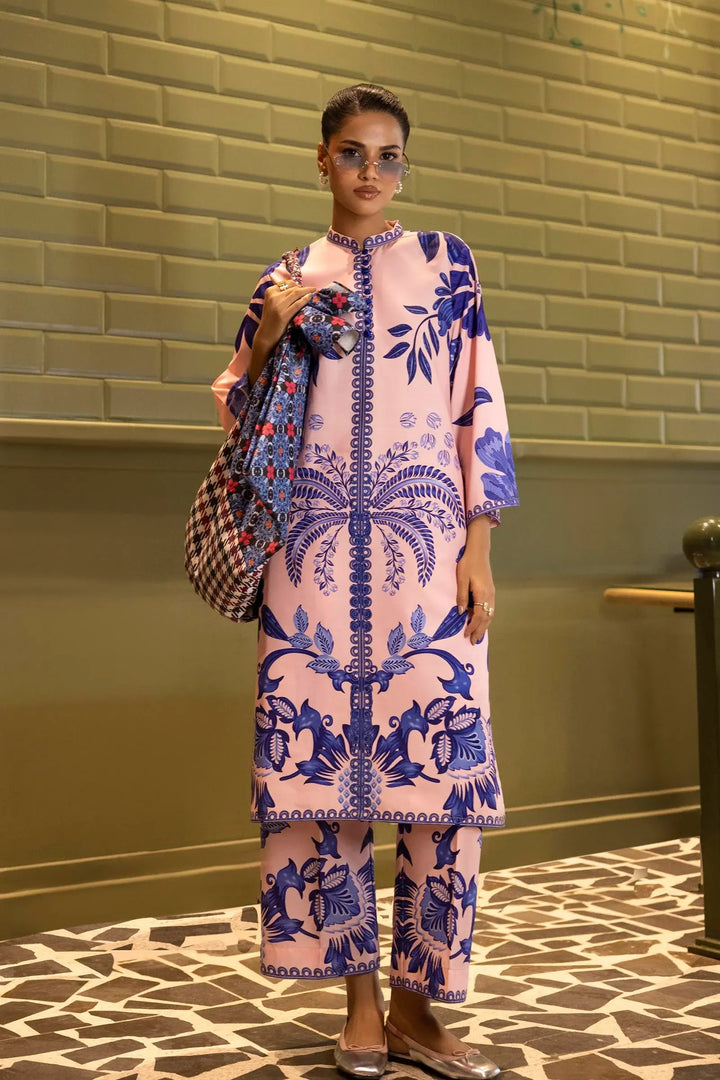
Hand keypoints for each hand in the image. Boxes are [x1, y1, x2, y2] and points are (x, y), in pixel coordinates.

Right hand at [257, 280, 316, 352]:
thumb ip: (280, 295)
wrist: (266, 335)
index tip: (302, 287)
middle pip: (292, 288)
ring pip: (296, 293)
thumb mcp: (272, 304)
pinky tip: (310, 297)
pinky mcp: (284, 314)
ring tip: (314, 291)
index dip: (296, 284)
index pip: (286, 283)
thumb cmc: (271, 320)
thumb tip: (296, 288)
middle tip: (312, 289)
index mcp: (269, 292)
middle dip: (303, 288)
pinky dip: (305, 299)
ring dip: (307, 291)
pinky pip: (298, 303)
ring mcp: (278, 305)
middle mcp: (273, 297)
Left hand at [456, 516, 494, 644]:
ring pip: (490, 614)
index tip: (466, 635)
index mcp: (483, 594)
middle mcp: (490, 595)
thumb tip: (461, 613)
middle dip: (480, 631)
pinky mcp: (490, 590)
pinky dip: (486, 618)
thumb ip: (461, 596)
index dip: (473, 627)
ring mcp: (491, 593)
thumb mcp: (461, 579)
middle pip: (487, 618)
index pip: (479, 616)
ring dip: (484, 626)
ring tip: (478, 635)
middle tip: (474, 642)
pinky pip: (490, 608)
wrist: (478, 550)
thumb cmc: (468, 563)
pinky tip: (480, 621)